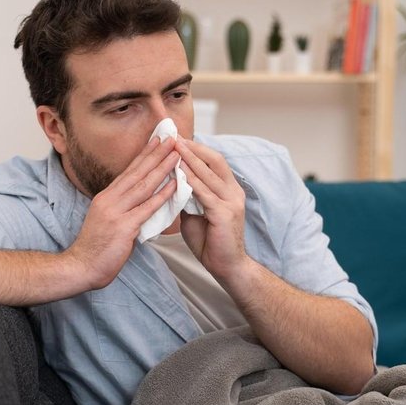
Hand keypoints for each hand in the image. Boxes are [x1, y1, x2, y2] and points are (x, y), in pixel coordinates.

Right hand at [66, 136, 178, 288]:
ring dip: (162, 168)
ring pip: (143, 185)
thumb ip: (124, 211)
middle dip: (156, 153)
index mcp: (106, 197)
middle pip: (137, 172)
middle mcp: (110, 200)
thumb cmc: (95, 248)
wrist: (81, 267)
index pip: (129, 171)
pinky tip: (174, 185)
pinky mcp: (123, 227)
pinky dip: (162, 195)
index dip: (145, 154)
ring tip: (177, 155)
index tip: (157, 140)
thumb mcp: (108, 221)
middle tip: (171, 137)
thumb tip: (141, 205)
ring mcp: (116, 212)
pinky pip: (146, 208)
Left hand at [176, 138, 248, 282]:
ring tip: (174, 149)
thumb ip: (188, 198)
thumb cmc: (211, 242)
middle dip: (193, 148)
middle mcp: (234, 191)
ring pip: (209, 174)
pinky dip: (191, 181)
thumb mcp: (195, 214)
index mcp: (229, 190)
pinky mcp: (225, 213)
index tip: (178, 139)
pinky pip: (205, 193)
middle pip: (214, 160)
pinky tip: (179, 173)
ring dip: (190, 159)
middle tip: (175, 137)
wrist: (227, 267)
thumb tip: (171, 183)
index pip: (214, 161)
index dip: (197, 148)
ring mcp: (232, 201)